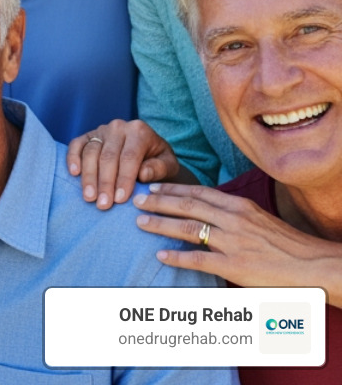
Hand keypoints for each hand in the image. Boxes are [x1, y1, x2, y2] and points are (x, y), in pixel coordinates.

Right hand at [67, 119, 184, 208]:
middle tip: (103, 204)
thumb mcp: (168, 166)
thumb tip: (142, 174)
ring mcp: (101, 130)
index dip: (124, 179)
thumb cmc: (158, 162)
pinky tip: (74, 173)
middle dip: (105, 182)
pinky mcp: (88, 135)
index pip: (129, 157)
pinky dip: (73, 158)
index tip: (120, 200)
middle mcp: (119, 127)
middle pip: (108, 156)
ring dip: (89, 177)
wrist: (149, 151)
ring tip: (89, 197)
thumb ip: (159, 169)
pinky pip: (77, 144)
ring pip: (91, 152)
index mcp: (139, 131)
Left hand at [135, 182, 341, 302]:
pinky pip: (199, 260)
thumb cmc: (288, 245)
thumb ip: (235, 215)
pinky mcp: (235, 265)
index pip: (199, 192)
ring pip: (188, 228)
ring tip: (140, 222)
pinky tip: (161, 255)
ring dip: (160, 224)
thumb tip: (209, 212)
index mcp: (240, 206)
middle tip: (137, 199)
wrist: (314, 265)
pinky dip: (178, 257)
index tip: (153, 186)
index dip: (173, 189)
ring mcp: (233, 242)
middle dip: (158, 201)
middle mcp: (234, 219)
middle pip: (188, 205)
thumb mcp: (260, 220)